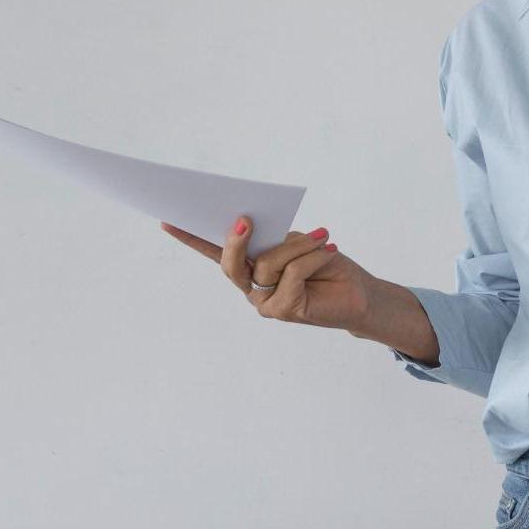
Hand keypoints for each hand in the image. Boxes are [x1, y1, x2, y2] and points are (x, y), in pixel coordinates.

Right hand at [161, 217, 372, 329]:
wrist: (359, 294)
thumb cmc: (326, 265)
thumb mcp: (297, 244)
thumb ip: (273, 239)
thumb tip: (253, 225)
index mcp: (250, 266)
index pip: (214, 252)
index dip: (191, 238)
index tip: (168, 220)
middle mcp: (252, 287)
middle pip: (231, 265)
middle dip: (236, 240)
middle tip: (245, 218)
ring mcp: (265, 302)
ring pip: (266, 265)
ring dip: (297, 246)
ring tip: (323, 238)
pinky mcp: (284, 310)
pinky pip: (291, 274)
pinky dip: (313, 257)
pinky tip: (330, 249)